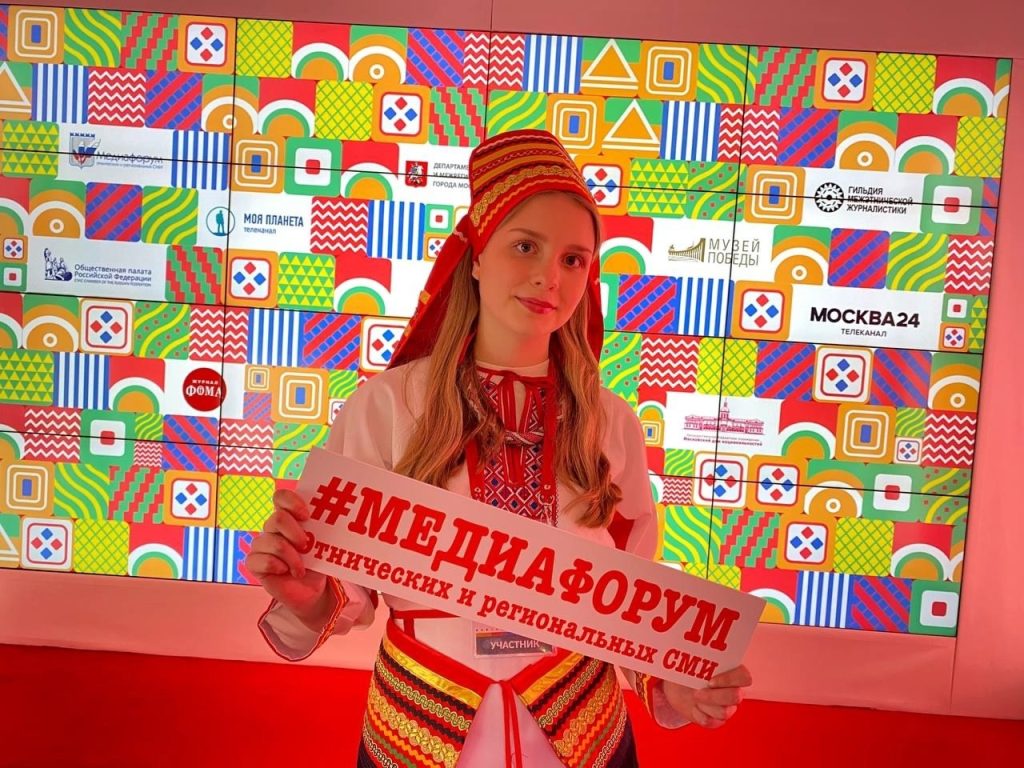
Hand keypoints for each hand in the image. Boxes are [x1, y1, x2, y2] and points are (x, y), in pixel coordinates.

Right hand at [246, 489, 335, 630]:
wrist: (314, 591)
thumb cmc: (318, 562)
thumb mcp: (324, 542)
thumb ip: (324, 526)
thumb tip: (343, 514)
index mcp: (289, 516)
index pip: (280, 497)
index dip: (292, 502)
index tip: (307, 515)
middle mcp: (272, 528)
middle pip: (277, 518)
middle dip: (295, 533)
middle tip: (307, 545)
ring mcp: (262, 545)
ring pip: (270, 541)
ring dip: (291, 556)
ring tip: (300, 568)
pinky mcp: (255, 563)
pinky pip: (258, 560)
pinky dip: (276, 566)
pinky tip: (286, 572)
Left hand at [662, 665, 751, 727]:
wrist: (678, 687)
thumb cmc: (689, 670)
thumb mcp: (693, 661)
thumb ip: (699, 656)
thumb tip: (690, 646)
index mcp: (733, 674)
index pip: (745, 677)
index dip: (730, 679)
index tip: (710, 680)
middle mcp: (734, 692)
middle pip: (736, 697)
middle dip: (714, 696)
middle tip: (697, 692)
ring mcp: (727, 708)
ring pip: (725, 712)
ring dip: (705, 705)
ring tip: (694, 698)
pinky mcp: (717, 721)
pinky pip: (712, 722)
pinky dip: (699, 715)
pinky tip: (693, 708)